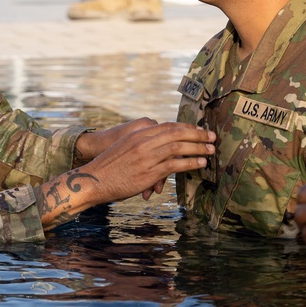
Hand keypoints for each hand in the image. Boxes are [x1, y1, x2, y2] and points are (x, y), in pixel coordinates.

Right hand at [36, 122, 214, 228]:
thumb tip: (161, 145)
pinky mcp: (149, 171)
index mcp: (138, 133)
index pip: (168, 126)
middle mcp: (143, 141)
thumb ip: (142, 143)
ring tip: (211, 150)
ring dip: (198, 148)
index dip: (187, 127)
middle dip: (197, 134)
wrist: (93, 180)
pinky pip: (175, 164)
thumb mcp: (124, 147)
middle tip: (212, 136)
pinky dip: (191, 163)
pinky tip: (200, 163)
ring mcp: (147, 156)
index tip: (199, 129)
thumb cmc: (109, 167)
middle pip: (177, 133)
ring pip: (179, 147)